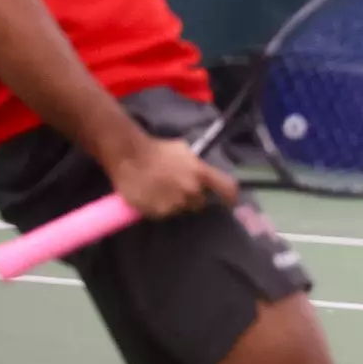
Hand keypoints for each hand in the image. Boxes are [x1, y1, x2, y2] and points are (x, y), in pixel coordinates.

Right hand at [107, 137, 238, 219]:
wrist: (130, 157)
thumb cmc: (158, 149)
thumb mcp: (184, 151)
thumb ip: (196, 165)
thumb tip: (202, 174)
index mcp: (201, 173)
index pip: (227, 189)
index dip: (232, 197)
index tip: (232, 203)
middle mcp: (191, 191)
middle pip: (200, 203)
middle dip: (193, 198)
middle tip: (179, 189)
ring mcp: (175, 203)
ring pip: (181, 209)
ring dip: (176, 203)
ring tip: (162, 191)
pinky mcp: (158, 212)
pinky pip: (164, 214)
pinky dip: (160, 208)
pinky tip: (152, 196)